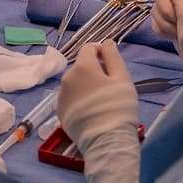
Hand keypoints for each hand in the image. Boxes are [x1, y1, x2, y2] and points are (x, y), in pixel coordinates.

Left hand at [59, 42, 142, 182]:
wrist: (105, 140)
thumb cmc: (118, 107)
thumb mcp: (122, 78)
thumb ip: (113, 56)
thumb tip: (106, 42)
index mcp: (82, 66)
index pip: (89, 48)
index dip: (101, 52)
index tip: (111, 65)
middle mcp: (66, 77)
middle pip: (81, 66)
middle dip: (94, 70)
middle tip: (110, 87)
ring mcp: (60, 95)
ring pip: (75, 82)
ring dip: (85, 85)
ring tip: (100, 101)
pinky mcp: (59, 111)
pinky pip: (70, 97)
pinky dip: (79, 99)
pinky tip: (90, 110)